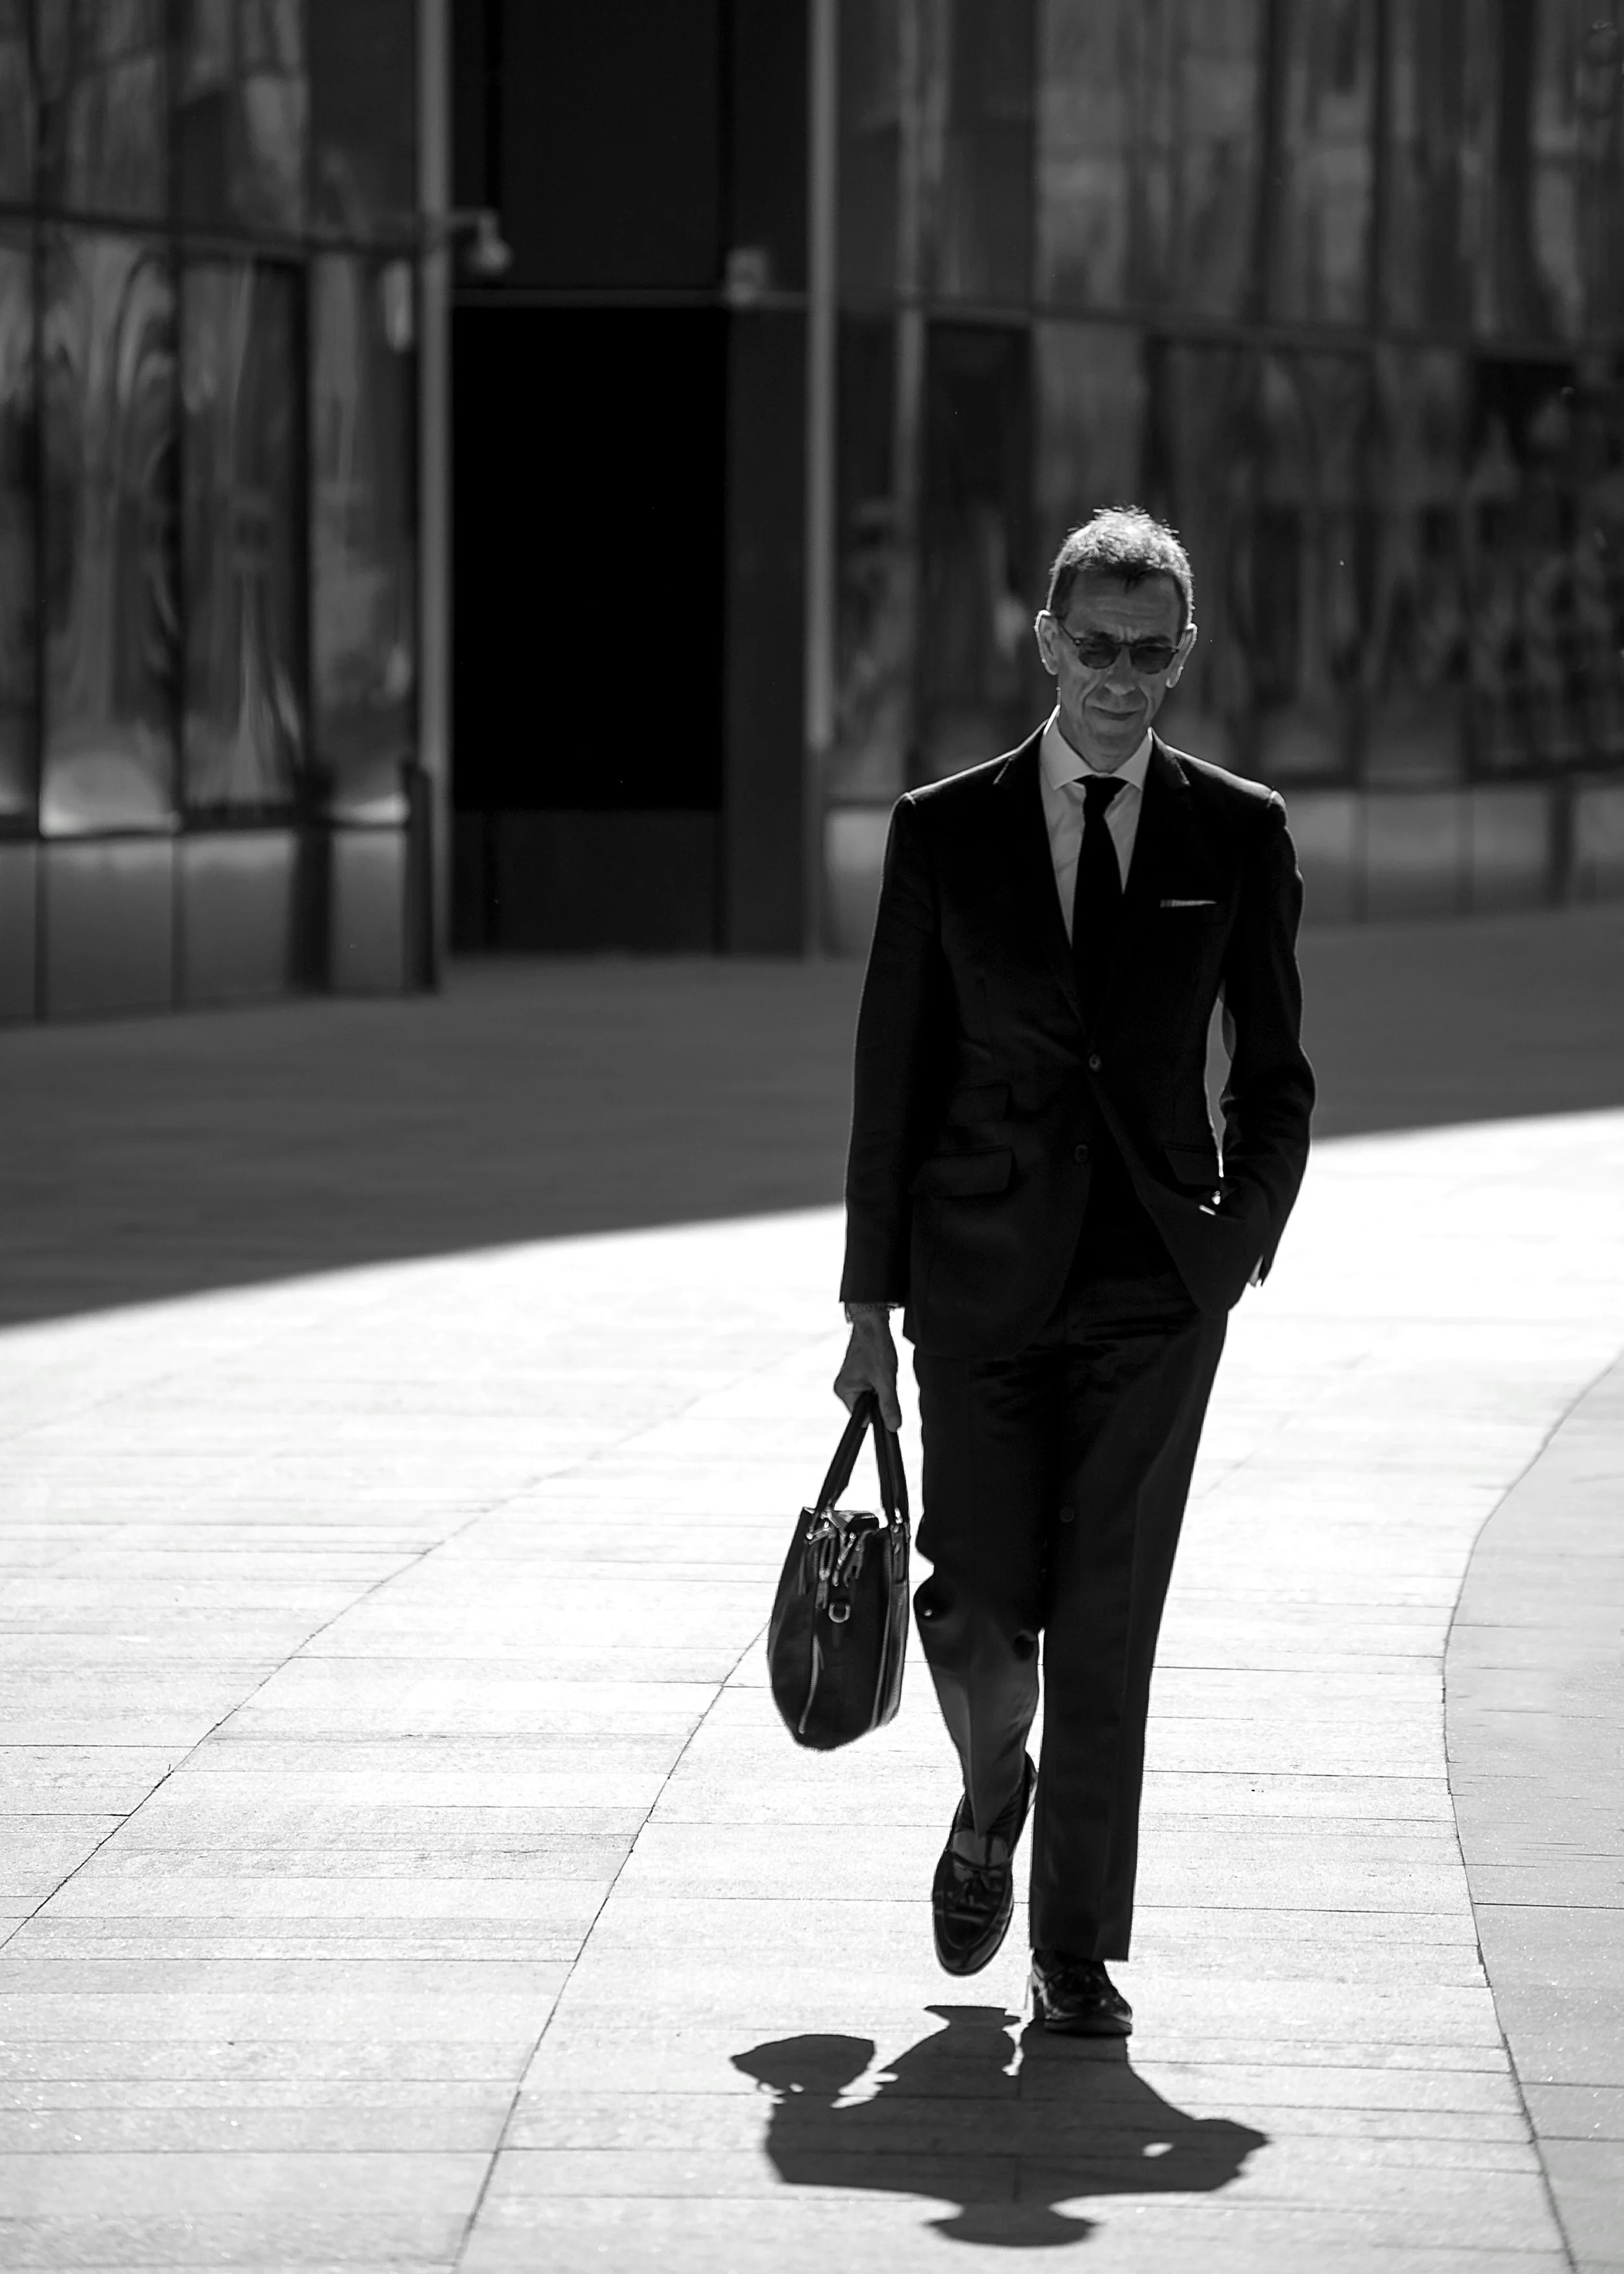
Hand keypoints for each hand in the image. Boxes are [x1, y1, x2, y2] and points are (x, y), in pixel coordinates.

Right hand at [834, 1305, 901, 1431]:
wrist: (872, 1323)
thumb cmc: (876, 1348)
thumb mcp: (886, 1380)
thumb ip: (889, 1405)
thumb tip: (893, 1427)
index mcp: (844, 1392)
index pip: (862, 1417)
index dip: (877, 1413)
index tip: (886, 1399)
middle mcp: (842, 1388)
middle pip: (866, 1408)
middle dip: (879, 1398)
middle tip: (884, 1380)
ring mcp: (848, 1381)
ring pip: (869, 1397)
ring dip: (880, 1389)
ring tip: (882, 1372)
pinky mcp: (855, 1375)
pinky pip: (869, 1388)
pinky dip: (878, 1382)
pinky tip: (880, 1369)